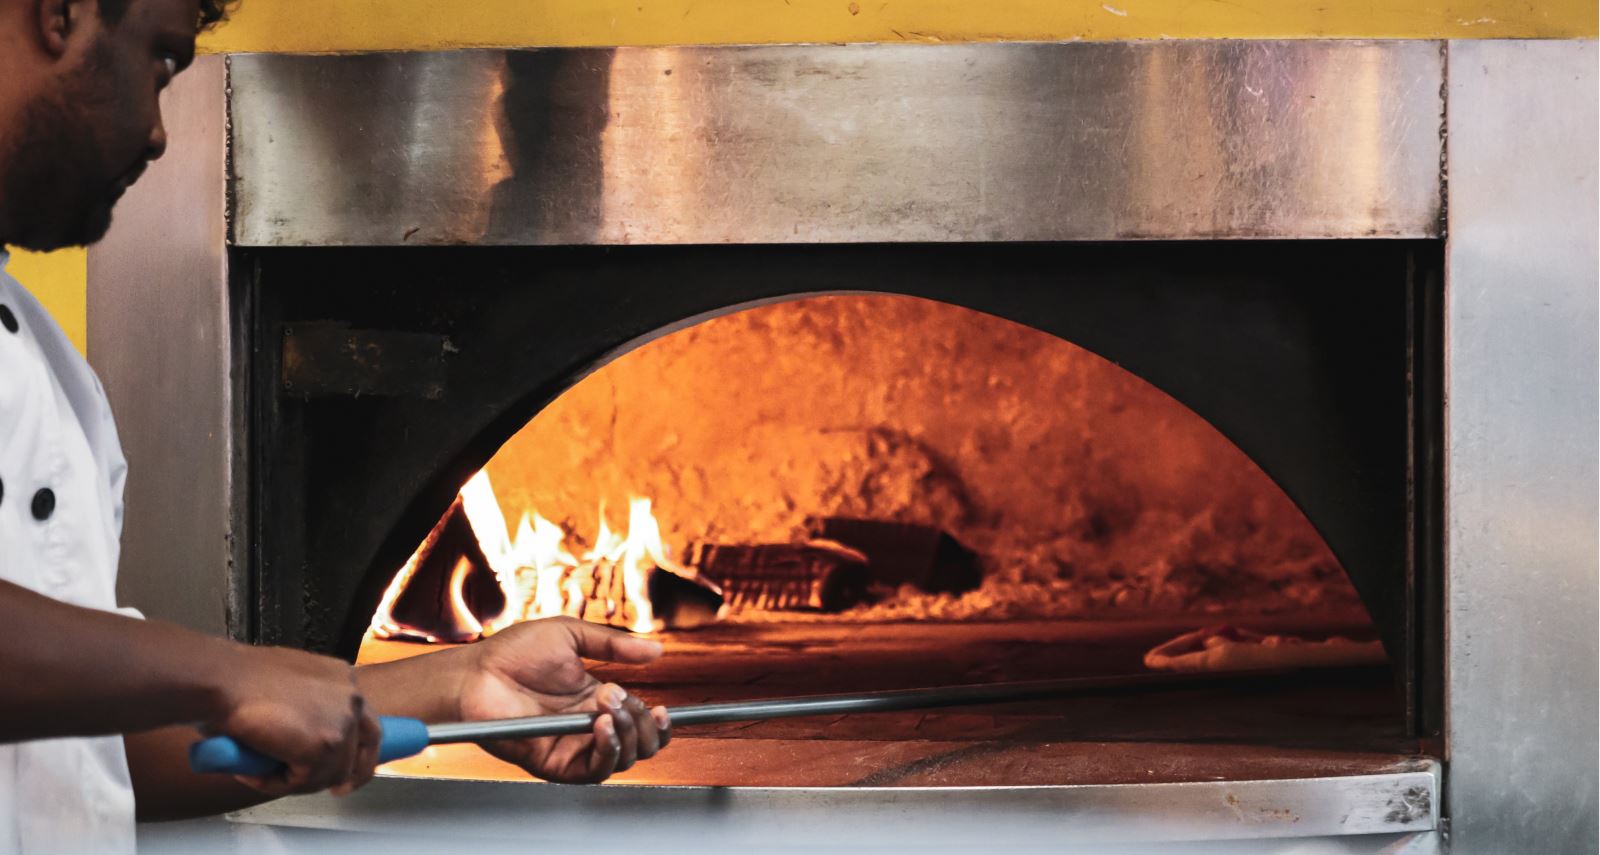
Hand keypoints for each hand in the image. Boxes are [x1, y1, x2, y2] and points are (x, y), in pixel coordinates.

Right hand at [210, 645, 380, 796]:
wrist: (222, 679)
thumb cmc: (238, 678)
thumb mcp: (287, 684)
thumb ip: (306, 707)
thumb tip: (301, 737)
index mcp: (343, 678)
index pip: (366, 720)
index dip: (358, 749)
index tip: (348, 768)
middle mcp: (351, 697)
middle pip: (366, 747)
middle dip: (351, 773)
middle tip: (335, 790)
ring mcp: (341, 722)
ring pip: (332, 772)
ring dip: (298, 780)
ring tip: (261, 772)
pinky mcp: (324, 746)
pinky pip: (304, 782)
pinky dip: (276, 784)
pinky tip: (252, 772)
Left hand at [456, 617, 668, 783]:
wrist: (478, 673)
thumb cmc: (513, 653)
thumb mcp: (571, 635)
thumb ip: (615, 644)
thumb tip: (657, 650)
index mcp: (596, 700)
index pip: (640, 722)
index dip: (658, 722)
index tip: (663, 709)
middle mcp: (588, 727)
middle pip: (640, 746)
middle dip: (645, 725)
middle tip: (621, 697)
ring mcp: (573, 747)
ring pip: (624, 761)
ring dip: (628, 735)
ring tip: (609, 707)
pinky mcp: (555, 764)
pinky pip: (594, 772)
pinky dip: (608, 751)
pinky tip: (602, 725)